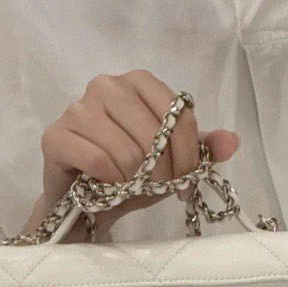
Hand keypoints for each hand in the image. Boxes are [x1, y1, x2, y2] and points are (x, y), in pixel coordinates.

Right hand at [38, 69, 238, 238]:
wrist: (87, 203)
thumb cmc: (130, 175)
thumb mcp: (172, 162)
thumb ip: (201, 149)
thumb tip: (232, 142)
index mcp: (137, 83)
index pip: (178, 115)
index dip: (189, 155)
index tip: (186, 181)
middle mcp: (105, 85)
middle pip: (153, 133)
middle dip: (165, 172)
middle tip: (160, 190)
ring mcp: (77, 108)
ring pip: (126, 151)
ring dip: (136, 181)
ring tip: (132, 189)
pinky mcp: (55, 136)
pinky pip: (97, 161)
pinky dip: (110, 182)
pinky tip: (108, 188)